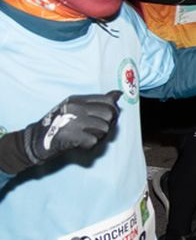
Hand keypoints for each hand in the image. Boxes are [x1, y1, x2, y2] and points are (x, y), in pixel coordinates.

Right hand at [0, 92, 121, 174]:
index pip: (108, 101)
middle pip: (109, 114)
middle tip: (95, 131)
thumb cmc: (58, 125)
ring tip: (86, 137)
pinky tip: (79, 144)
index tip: (105, 120)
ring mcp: (72, 120)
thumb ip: (97, 102)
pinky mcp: (69, 135)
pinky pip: (93, 141)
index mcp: (77, 99)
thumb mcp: (76, 108)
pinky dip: (89, 146)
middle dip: (107, 125)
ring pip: (104, 129)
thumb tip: (118, 94)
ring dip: (98, 137)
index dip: (112, 112)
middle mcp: (75, 107)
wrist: (34, 141)